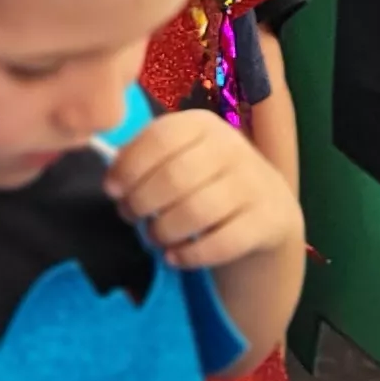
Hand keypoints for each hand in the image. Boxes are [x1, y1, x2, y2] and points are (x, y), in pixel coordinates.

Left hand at [107, 113, 302, 271]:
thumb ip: (143, 159)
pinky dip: (189, 255)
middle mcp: (231, 147)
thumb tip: (113, 182)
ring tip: (153, 236)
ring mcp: (253, 183)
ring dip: (163, 231)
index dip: (129, 167)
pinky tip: (174, 256)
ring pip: (195, 212)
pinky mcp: (267, 220)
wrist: (266, 206)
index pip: (160, 138)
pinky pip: (221, 243)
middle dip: (141, 203)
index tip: (112, 190)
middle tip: (130, 216)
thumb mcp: (177, 156)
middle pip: (174, 177)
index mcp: (201, 124)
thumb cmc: (204, 179)